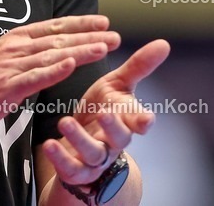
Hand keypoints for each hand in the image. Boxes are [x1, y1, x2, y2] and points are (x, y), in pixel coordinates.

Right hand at [0, 15, 119, 130]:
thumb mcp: (0, 57)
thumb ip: (24, 53)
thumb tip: (48, 51)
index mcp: (15, 39)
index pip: (54, 27)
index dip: (80, 23)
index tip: (102, 21)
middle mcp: (16, 48)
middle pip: (59, 39)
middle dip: (89, 36)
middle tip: (114, 35)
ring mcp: (12, 67)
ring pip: (52, 56)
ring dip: (80, 50)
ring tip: (103, 47)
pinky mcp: (7, 87)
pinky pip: (35, 77)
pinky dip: (54, 70)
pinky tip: (71, 65)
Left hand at [41, 39, 169, 185]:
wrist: (82, 146)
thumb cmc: (103, 109)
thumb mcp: (118, 86)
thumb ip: (138, 67)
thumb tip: (164, 43)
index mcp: (125, 119)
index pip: (138, 120)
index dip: (143, 120)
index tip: (147, 119)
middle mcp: (114, 141)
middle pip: (119, 138)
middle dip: (113, 127)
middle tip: (104, 113)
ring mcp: (96, 158)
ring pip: (93, 152)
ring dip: (80, 139)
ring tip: (65, 121)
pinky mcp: (77, 170)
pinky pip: (70, 168)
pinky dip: (60, 158)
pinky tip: (49, 144)